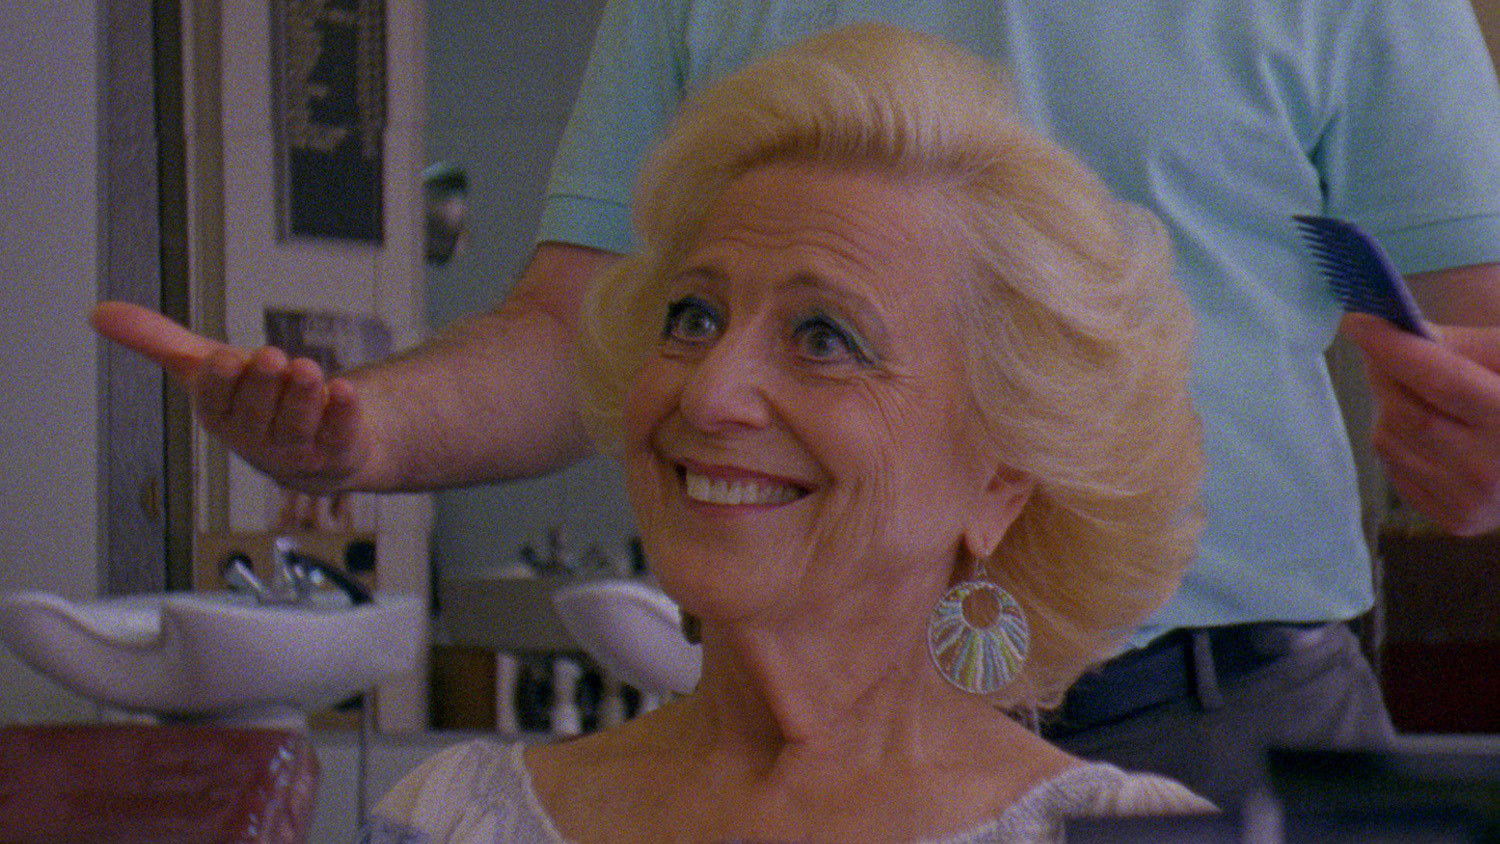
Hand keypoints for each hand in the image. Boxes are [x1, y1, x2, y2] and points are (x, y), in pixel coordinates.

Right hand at [91, 301, 372, 493]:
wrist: (314, 443)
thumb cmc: (256, 401)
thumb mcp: (206, 368)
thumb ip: (158, 341)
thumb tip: (98, 313)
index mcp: (220, 415)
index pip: (215, 400)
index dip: (220, 381)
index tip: (223, 358)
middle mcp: (255, 437)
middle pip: (257, 410)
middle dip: (263, 383)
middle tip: (271, 356)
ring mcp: (298, 449)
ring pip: (298, 423)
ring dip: (303, 396)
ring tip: (307, 370)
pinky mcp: (337, 450)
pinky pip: (340, 432)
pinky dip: (343, 412)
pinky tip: (345, 391)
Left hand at [1340, 313, 1499, 534]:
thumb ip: (1469, 346)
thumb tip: (1405, 334)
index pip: (1442, 381)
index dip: (1395, 350)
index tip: (1359, 322)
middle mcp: (1491, 470)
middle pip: (1406, 412)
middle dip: (1385, 373)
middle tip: (1382, 347)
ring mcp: (1471, 502)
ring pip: (1390, 441)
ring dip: (1388, 406)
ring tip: (1413, 388)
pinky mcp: (1455, 519)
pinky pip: (1395, 467)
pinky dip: (1397, 439)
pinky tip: (1427, 428)